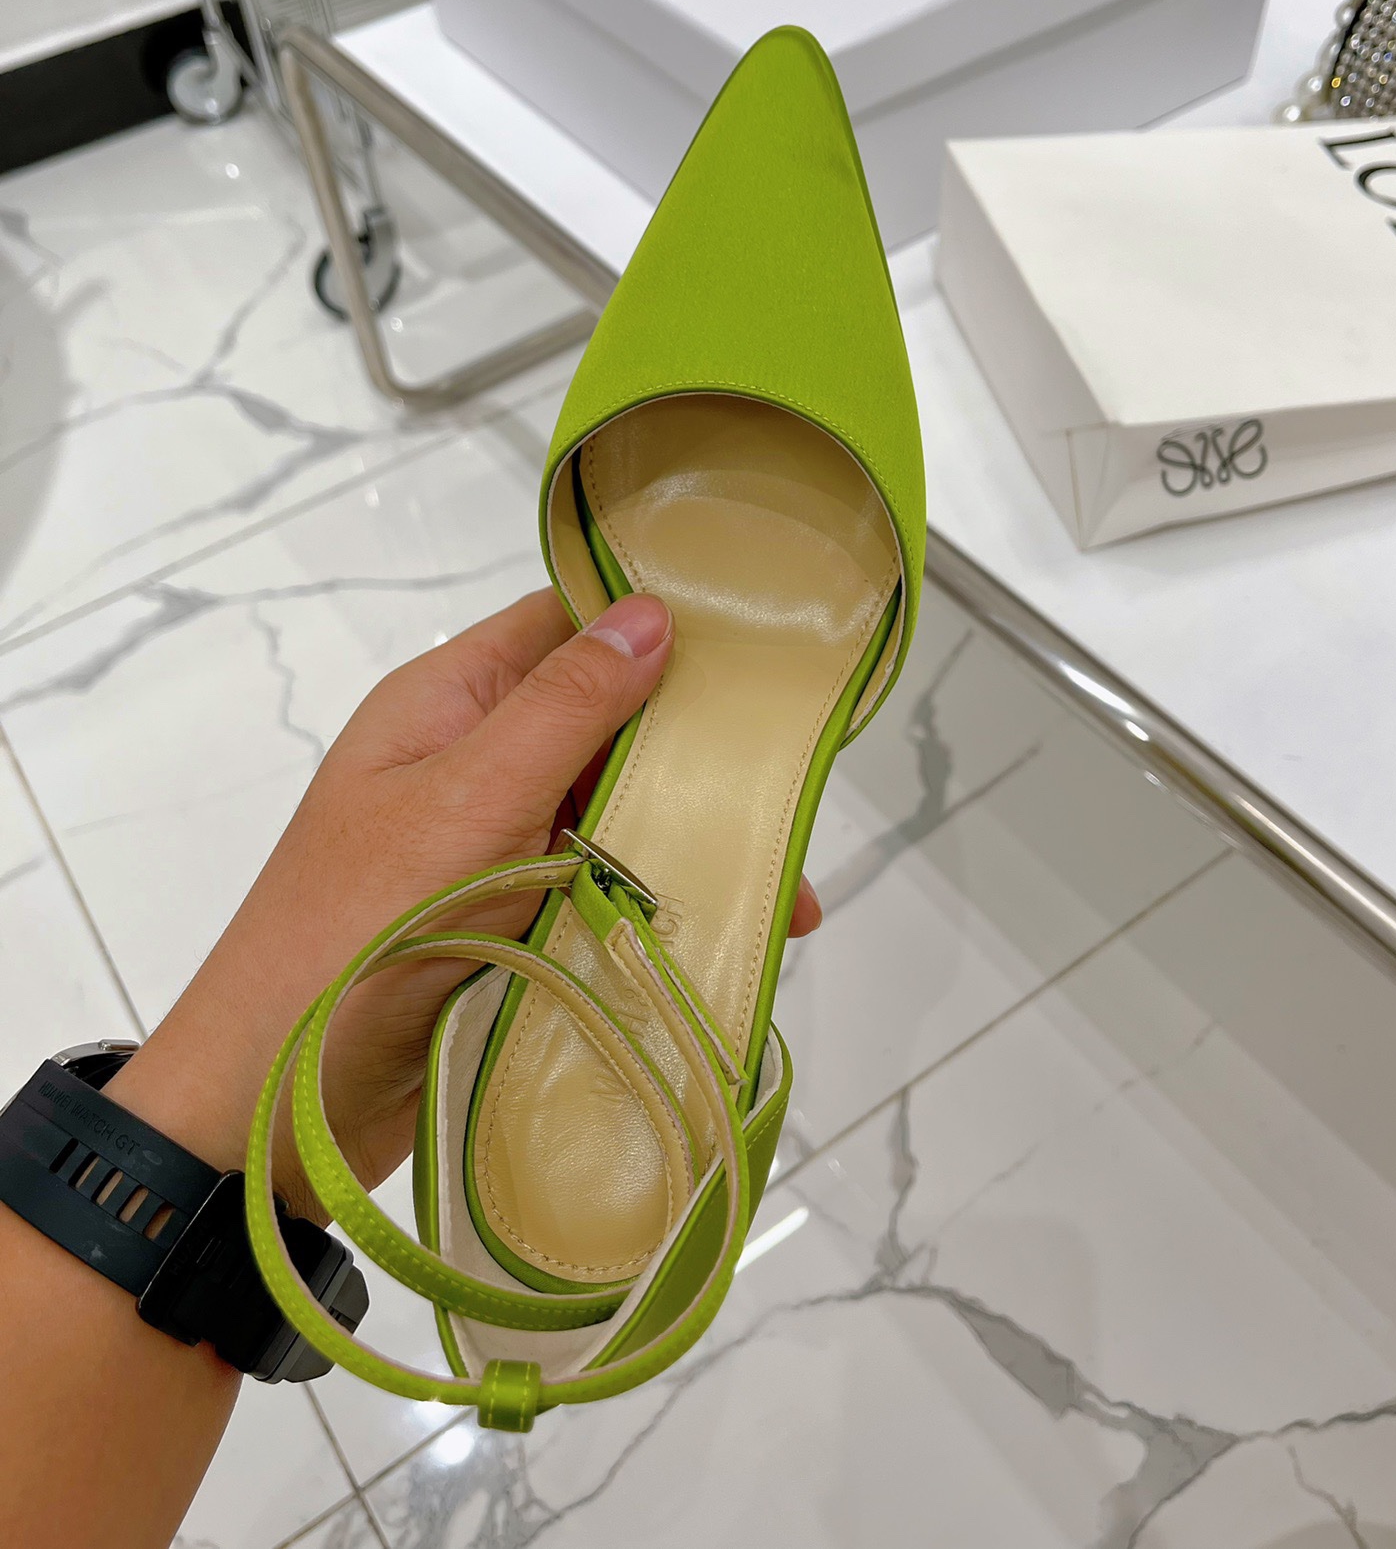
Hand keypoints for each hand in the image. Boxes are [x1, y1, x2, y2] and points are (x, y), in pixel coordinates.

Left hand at [110, 588, 820, 1214]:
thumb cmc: (359, 930)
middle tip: (793, 780)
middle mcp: (474, 762)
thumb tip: (652, 613)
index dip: (648, 623)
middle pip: (606, 725)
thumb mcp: (470, 799)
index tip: (754, 641)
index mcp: (448, 704)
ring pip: (618, 817)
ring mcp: (497, 849)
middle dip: (694, 753)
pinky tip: (736, 935)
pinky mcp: (518, 928)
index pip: (561, 624)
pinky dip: (667, 910)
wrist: (277, 1107)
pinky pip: (607, 896)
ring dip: (693, 844)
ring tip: (785, 891)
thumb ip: (565, 706)